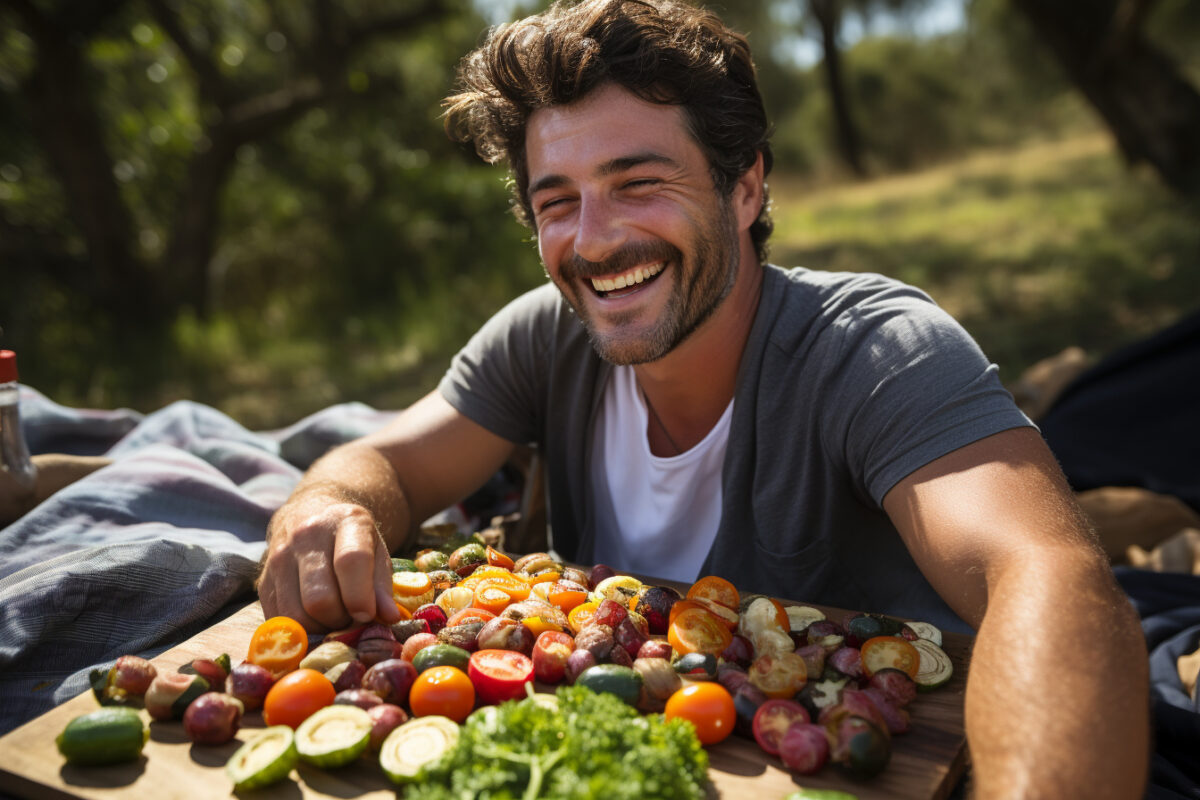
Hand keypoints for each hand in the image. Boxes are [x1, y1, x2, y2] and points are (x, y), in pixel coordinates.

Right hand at [257, 499, 401, 631]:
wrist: (309, 515)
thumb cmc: (351, 540)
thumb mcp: (377, 551)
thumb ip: (383, 585)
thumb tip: (388, 618)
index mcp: (344, 522)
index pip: (350, 562)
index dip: (360, 597)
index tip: (368, 615)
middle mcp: (306, 536)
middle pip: (319, 599)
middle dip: (340, 619)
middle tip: (350, 616)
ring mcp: (278, 557)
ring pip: (296, 615)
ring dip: (319, 628)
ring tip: (333, 616)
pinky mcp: (262, 580)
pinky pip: (280, 620)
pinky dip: (300, 629)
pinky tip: (314, 617)